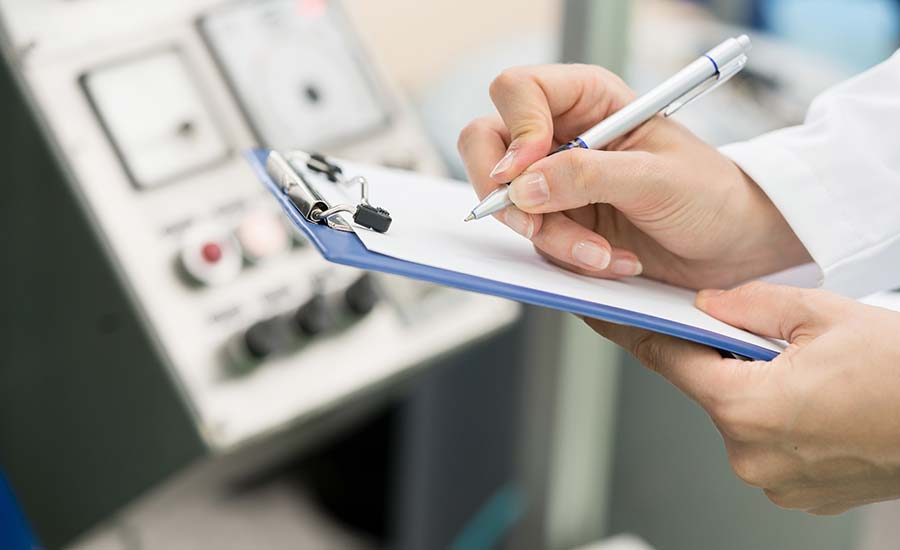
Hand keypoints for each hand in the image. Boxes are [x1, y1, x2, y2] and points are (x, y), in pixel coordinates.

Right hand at [458, 64, 809, 288]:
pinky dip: (564, 256)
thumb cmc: (711, 195)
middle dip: (504, 190)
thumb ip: (589, 176)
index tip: (528, 170)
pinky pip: (531, 239)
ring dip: (549, 236)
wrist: (729, 248)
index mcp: (588, 99)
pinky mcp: (556, 222)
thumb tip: (523, 186)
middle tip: (534, 223)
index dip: (515, 128)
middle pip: (487, 142)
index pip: (517, 91)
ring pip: (506, 201)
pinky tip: (608, 260)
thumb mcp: (657, 178)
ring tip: (603, 254)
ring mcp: (554, 182)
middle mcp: (562, 135)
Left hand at [589, 281, 899, 514]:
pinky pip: (768, 446)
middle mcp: (751, 454)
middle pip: (708, 388)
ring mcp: (775, 481)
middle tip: (772, 339)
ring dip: (758, 390)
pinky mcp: (798, 495)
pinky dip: (781, 420)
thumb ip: (749, 306)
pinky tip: (819, 403)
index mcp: (747, 406)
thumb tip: (706, 305)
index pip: (668, 360)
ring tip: (813, 374)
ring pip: (740, 417)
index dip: (636, 332)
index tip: (608, 317)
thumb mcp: (822, 315)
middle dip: (726, 358)